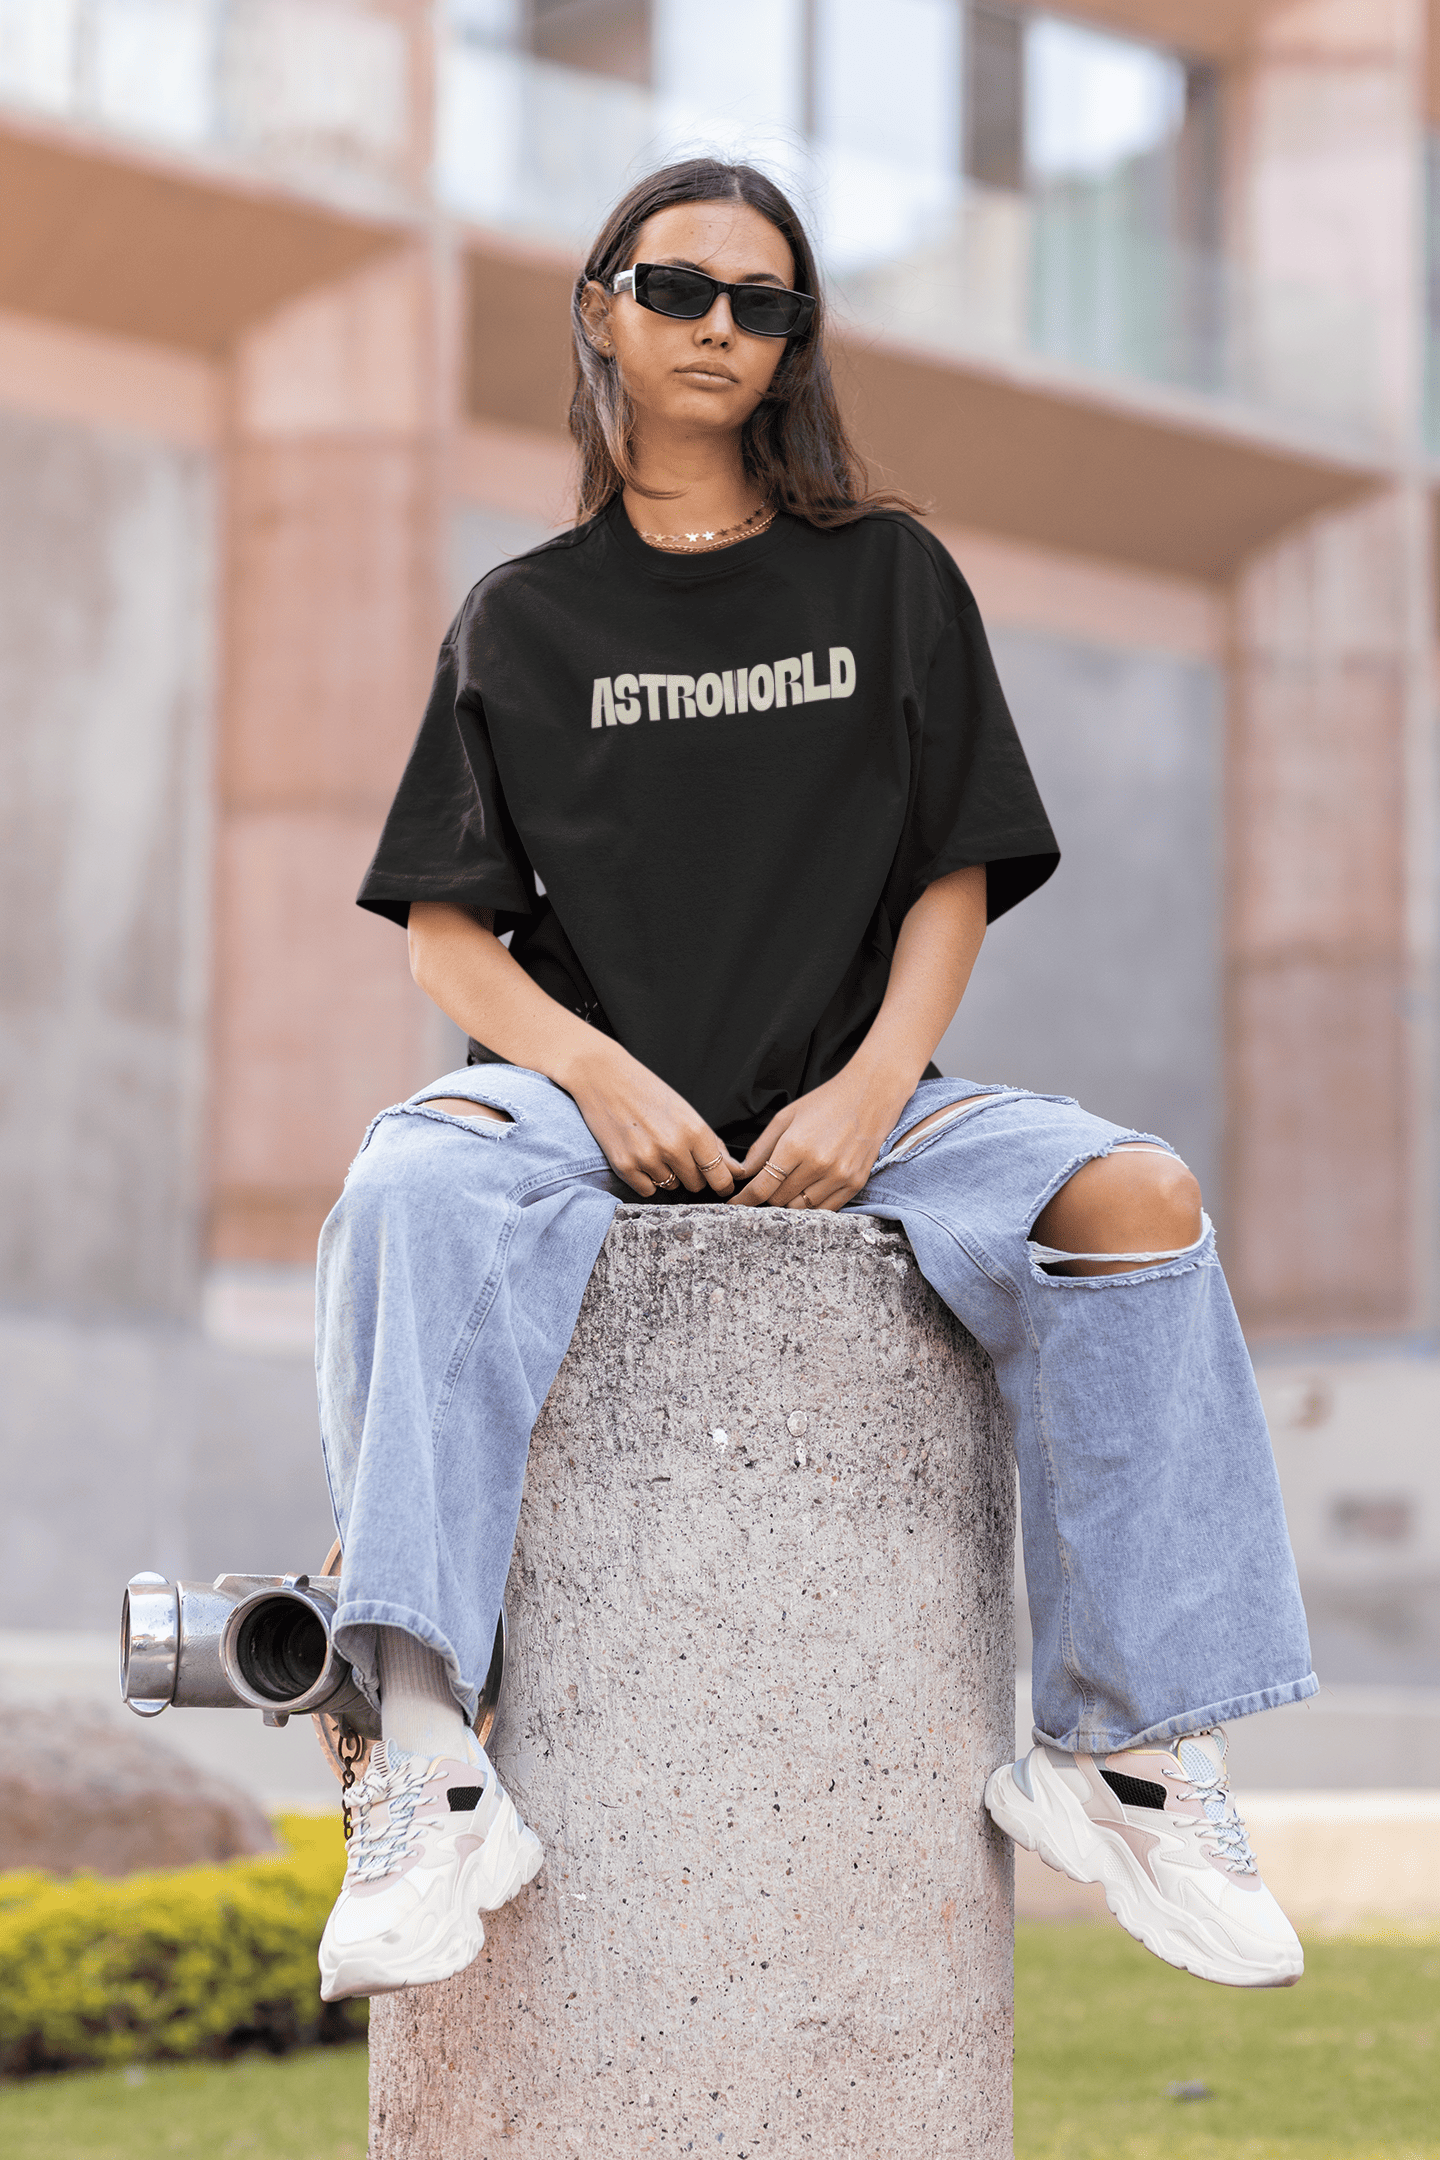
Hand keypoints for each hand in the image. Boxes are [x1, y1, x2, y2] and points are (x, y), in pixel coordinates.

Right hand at [567, 1041, 744, 1198]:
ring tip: (653, 1147)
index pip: (720, 1176)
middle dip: (692, 1174)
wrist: (603, 1077)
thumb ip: (712, 1143)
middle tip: (677, 1152)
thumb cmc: (648, 1091)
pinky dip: (645, 1179)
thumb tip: (735, 1171)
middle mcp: (673, 1147)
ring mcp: (647, 1158)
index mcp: (695, 1131)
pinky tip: (639, 1156)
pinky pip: (647, 1190)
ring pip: (670, 1186)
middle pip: (696, 1184)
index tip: (720, 1183)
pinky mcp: (624, 1166)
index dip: (722, 1183)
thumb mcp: (686, 1111)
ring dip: (666, 1174)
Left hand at [727, 1064, 906, 1211]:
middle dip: (767, 1195)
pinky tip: (806, 1191)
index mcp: (795, 1146)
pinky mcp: (855, 1184)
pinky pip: (825, 1209)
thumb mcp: (786, 1117)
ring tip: (787, 1186)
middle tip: (766, 1185)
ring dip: (788, 1201)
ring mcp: (839, 1177)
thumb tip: (745, 1172)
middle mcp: (817, 1165)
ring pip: (800, 1208)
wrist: (870, 1096)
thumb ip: (762, 1148)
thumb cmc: (826, 1102)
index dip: (745, 1198)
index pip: (762, 1187)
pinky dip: (811, 1205)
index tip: (736, 1202)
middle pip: (779, 1199)